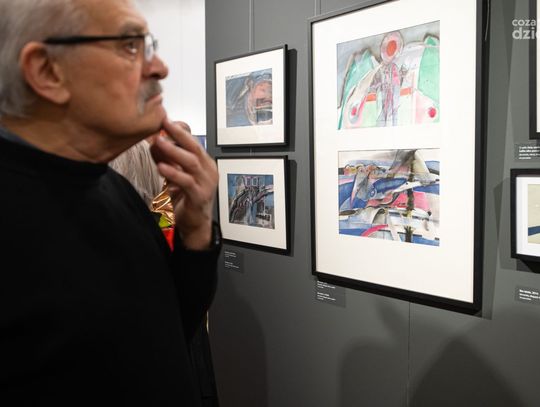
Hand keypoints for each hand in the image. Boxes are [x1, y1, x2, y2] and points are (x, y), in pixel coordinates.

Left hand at [150, 118, 217, 249]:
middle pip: (195, 147)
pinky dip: (174, 173)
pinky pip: (187, 182)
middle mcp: (208, 171)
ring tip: (159, 142)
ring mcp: (206, 183)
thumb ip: (167, 160)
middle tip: (164, 123)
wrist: (194, 225)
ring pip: (192, 162)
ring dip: (174, 151)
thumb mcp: (175, 175)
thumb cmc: (186, 199)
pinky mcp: (199, 196)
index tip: (165, 120)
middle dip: (179, 134)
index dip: (180, 131)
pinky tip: (162, 167)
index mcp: (205, 163)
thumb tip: (155, 142)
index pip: (194, 141)